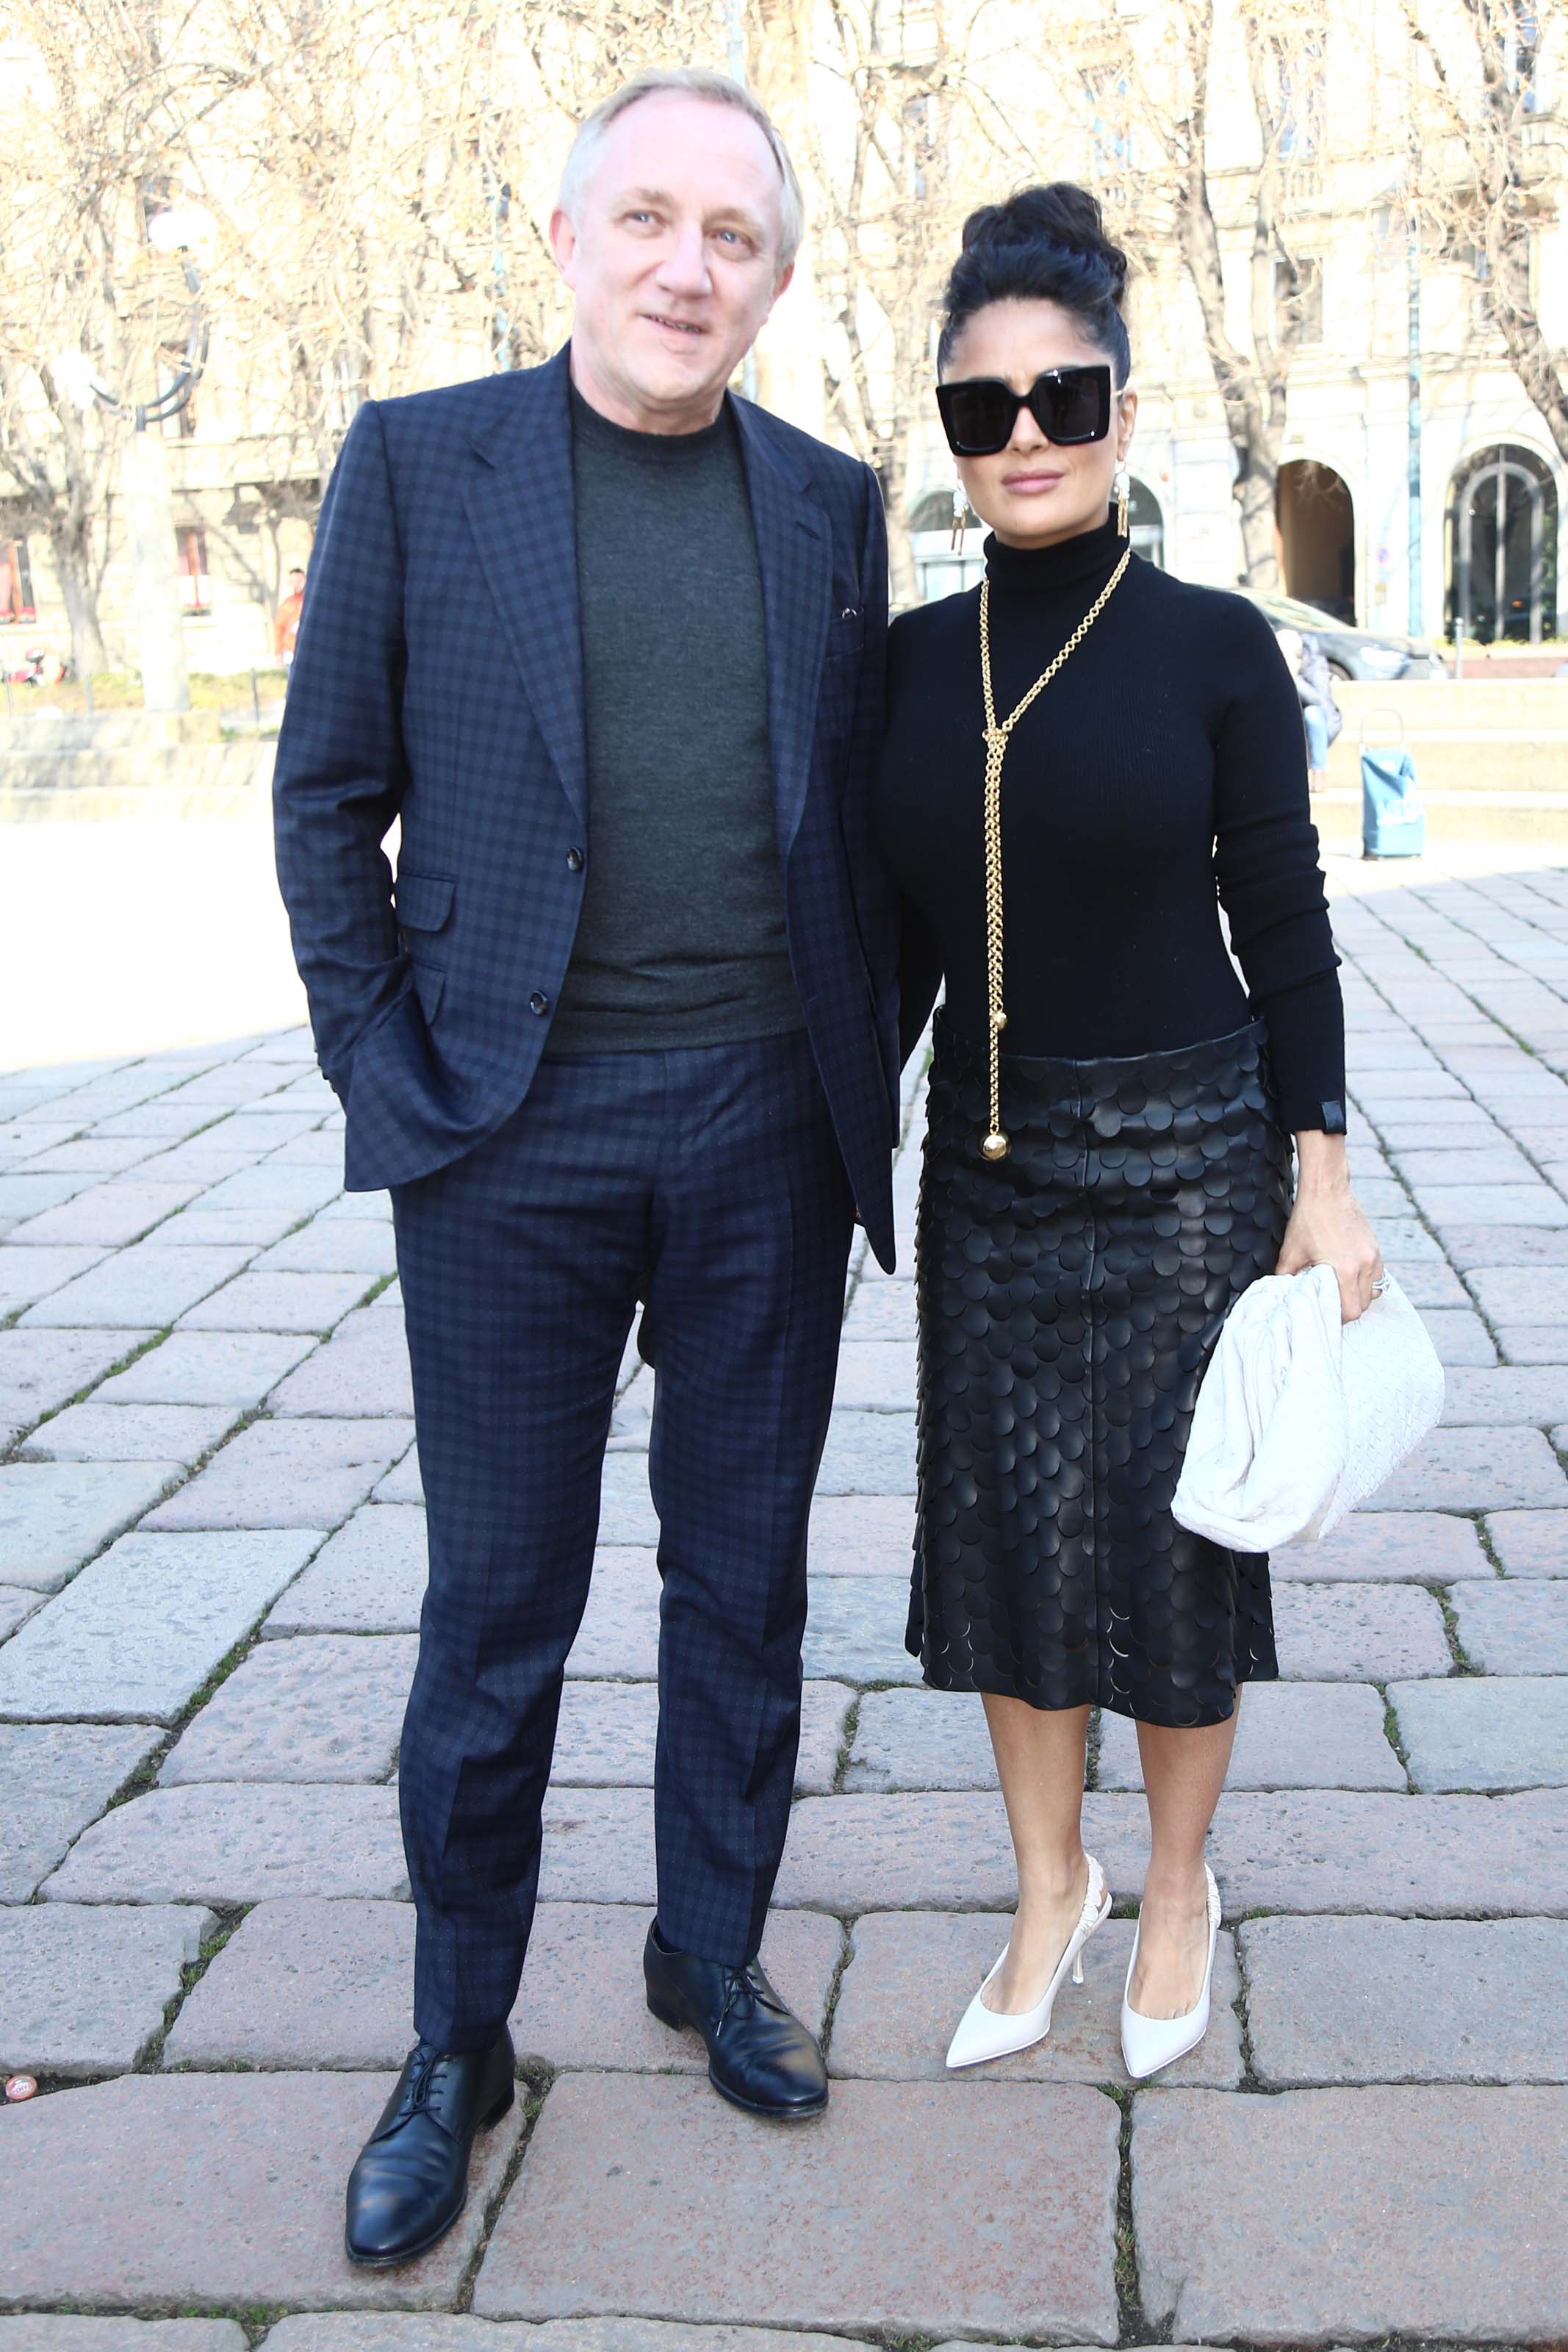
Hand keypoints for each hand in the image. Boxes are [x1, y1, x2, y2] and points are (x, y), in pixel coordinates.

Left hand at [1276, 1132, 1383, 1322]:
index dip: (1339, 1318)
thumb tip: (1281, 1295)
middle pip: (1364, 1304)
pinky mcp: (1376, 1247)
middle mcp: (1364, 1264)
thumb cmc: (1308, 1219)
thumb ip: (1285, 1277)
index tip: (1326, 1315)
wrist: (1327, 1189)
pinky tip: (1350, 1277)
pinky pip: (1377, 1275)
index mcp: (1345, 1269)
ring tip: (1341, 1292)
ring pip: (1373, 1290)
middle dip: (1348, 1309)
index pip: (1351, 1310)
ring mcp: (1373, 1255)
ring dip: (1359, 1296)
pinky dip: (1366, 1282)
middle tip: (1330, 1306)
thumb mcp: (1290, 1251)